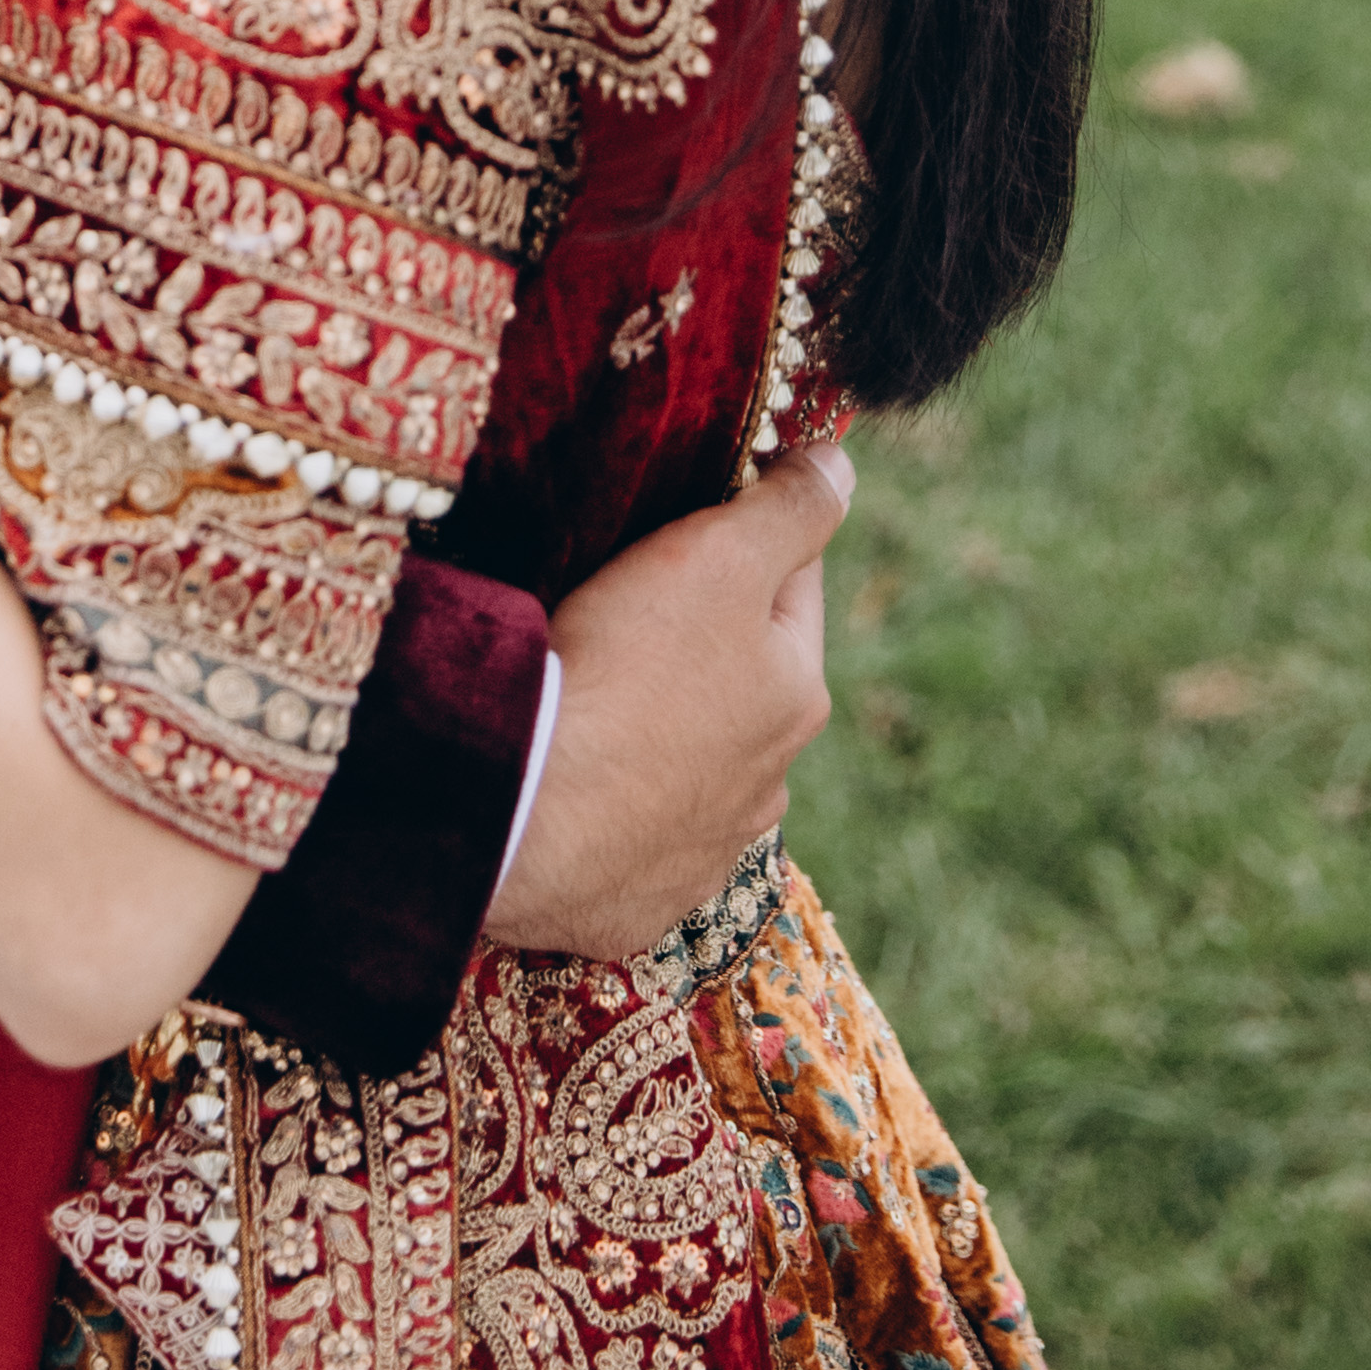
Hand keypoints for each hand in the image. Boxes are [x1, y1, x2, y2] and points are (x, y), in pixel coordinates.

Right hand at [480, 443, 851, 959]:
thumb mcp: (716, 559)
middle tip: (618, 606)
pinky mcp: (633, 903)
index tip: (686, 517)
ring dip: (657, 731)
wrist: (529, 815)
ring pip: (690, 764)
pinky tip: (567, 779)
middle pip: (741, 679)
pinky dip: (607, 805)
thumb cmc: (625, 673)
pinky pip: (628, 836)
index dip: (742, 537)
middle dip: (697, 642)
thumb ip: (789, 508)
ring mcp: (702, 852)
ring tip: (587, 699)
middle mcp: (768, 783)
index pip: (792, 585)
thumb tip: (841, 467)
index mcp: (796, 695)